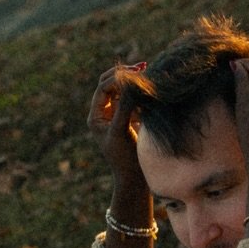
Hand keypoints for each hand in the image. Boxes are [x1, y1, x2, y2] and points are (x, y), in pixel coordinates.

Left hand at [86, 66, 149, 192]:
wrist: (135, 180)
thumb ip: (125, 107)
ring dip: (135, 84)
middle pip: (111, 86)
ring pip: (124, 92)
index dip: (117, 78)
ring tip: (149, 77)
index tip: (135, 74)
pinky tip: (152, 93)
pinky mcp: (131, 121)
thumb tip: (130, 84)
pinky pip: (134, 101)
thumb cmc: (125, 159)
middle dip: (125, 76)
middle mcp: (104, 115)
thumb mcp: (122, 131)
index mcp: (96, 117)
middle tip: (143, 67)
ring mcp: (117, 117)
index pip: (103, 88)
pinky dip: (142, 95)